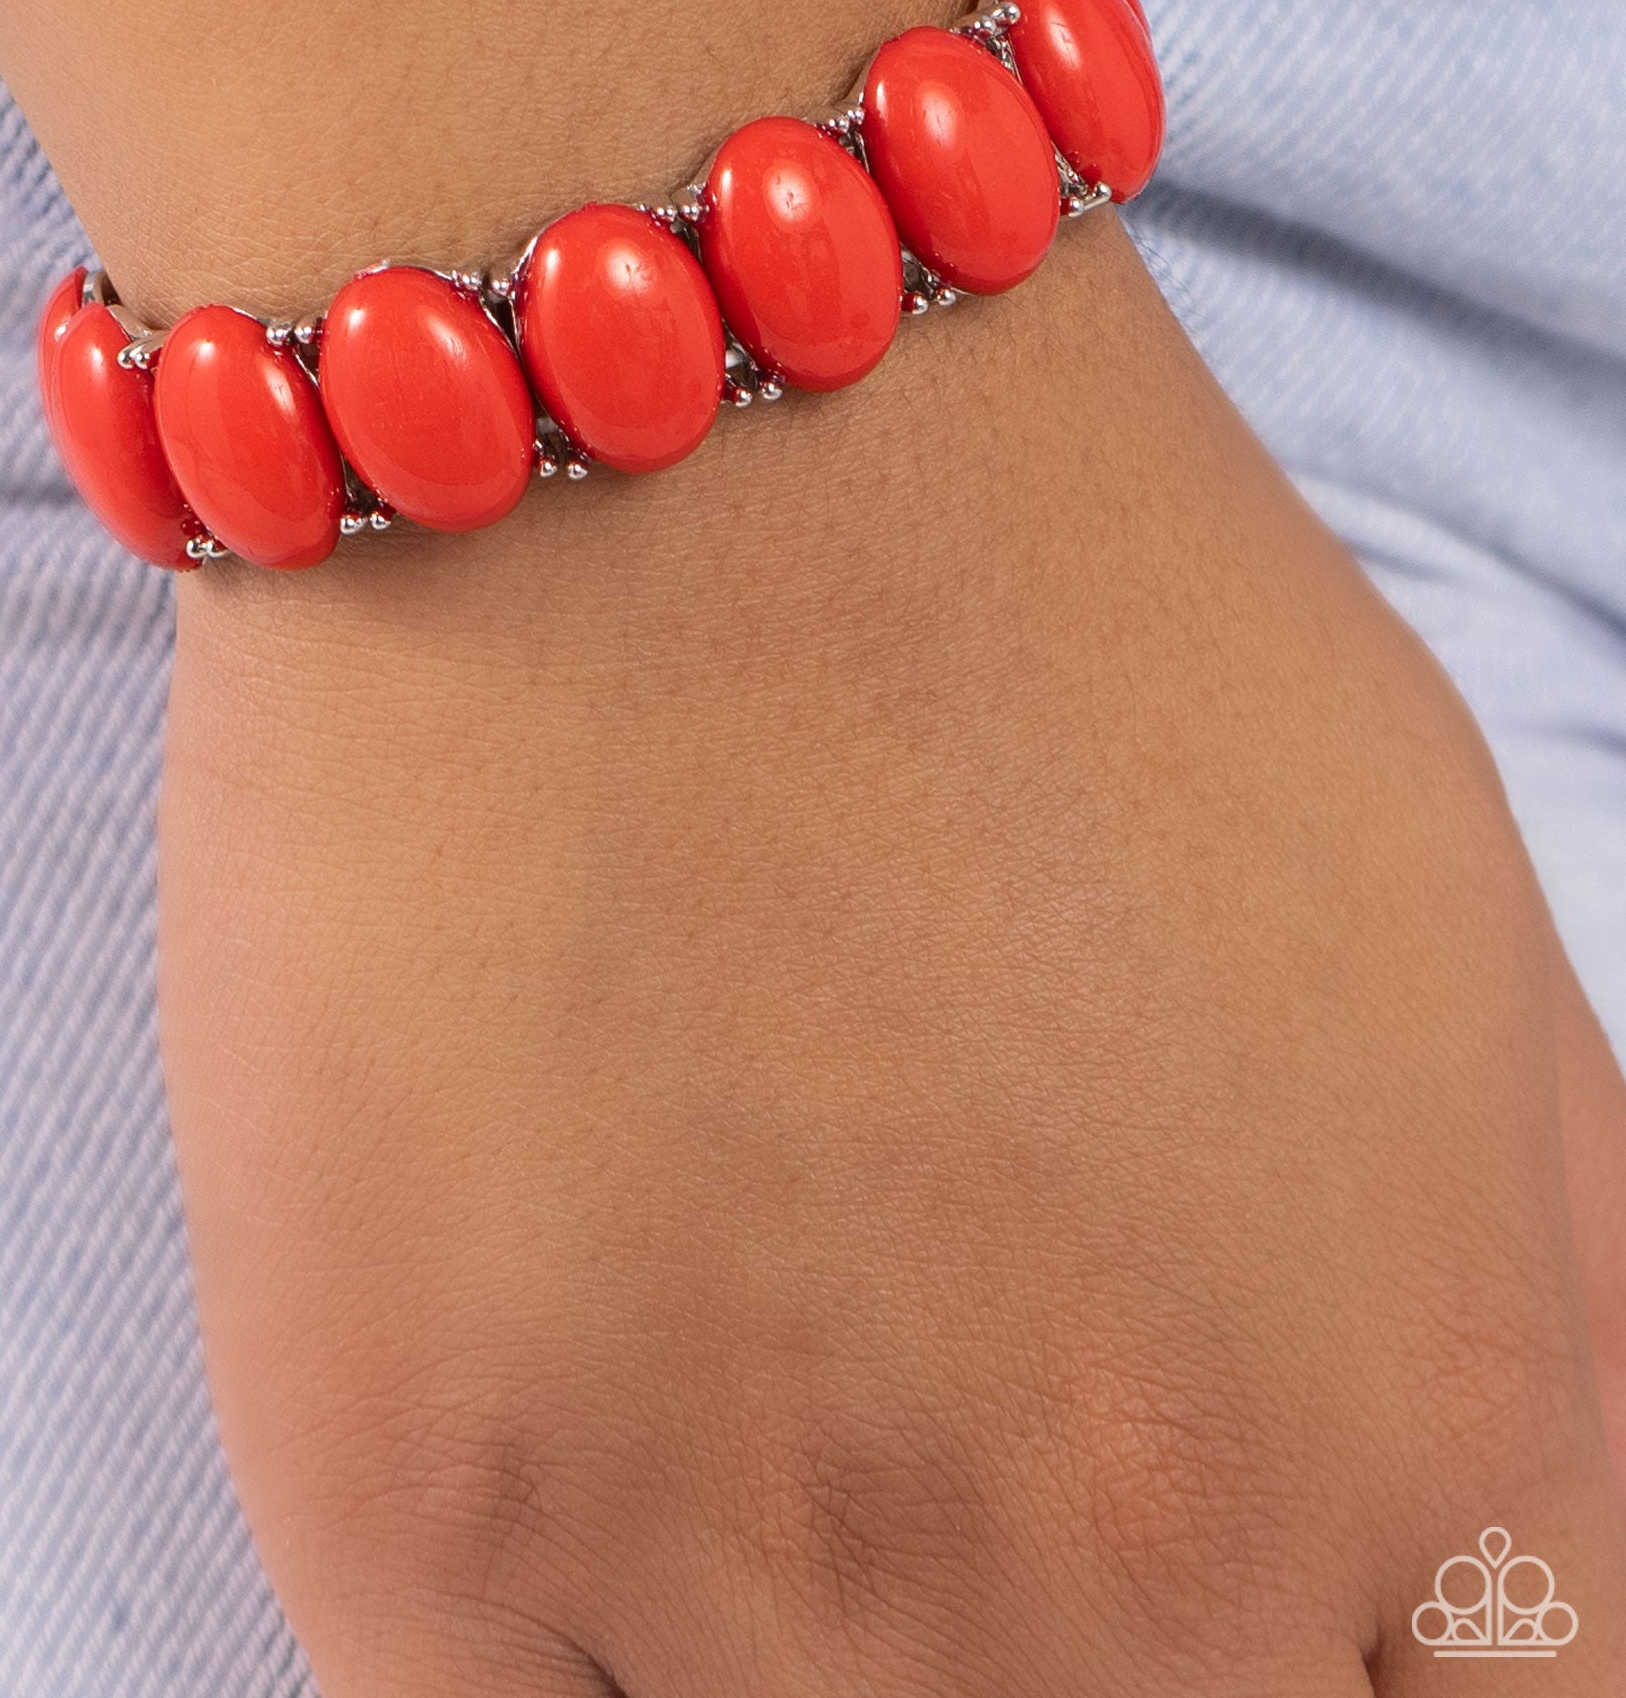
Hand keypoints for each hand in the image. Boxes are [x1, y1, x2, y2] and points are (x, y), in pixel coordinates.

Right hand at [160, 215, 1625, 1695]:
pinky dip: (547, 1648)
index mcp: (1429, 1417)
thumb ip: (1527, 1315)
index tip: (1212, 1606)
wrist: (662, 367)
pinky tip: (555, 1428)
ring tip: (741, 1352)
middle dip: (1068, 1651)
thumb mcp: (1462, 930)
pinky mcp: (418, 1496)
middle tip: (935, 1441)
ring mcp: (765, 1556)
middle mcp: (1133, 1548)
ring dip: (790, 1640)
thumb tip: (1497, 1582)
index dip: (1333, 1688)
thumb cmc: (1053, 589)